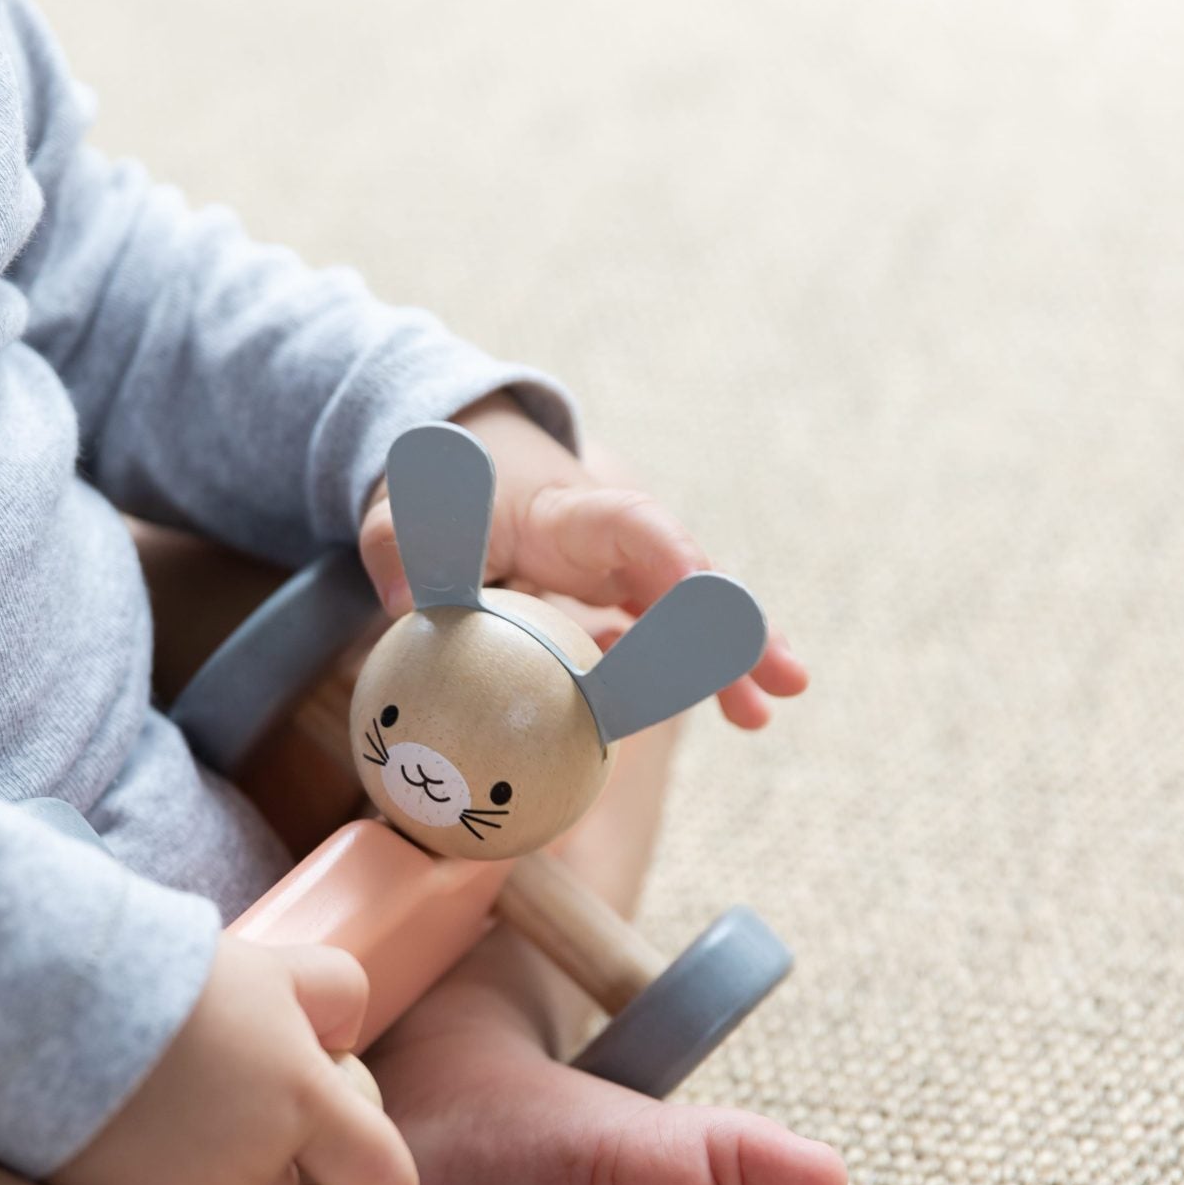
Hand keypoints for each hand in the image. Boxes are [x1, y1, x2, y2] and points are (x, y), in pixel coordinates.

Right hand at [47, 933, 417, 1184]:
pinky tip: (118, 1164)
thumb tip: (344, 1040)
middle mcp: (250, 1168)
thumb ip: (332, 994)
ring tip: (159, 1137)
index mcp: (300, 1101)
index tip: (371, 1183)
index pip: (382, 1179)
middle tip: (211, 1105)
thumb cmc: (162, 974)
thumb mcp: (270, 965)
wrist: (43, 995)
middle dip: (262, 1164)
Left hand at [358, 394, 809, 728]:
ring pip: (690, 617)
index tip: (707, 604)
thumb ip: (399, 546)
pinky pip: (666, 641)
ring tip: (761, 712)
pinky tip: (730, 709)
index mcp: (571, 514)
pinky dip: (695, 675)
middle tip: (783, 679)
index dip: (674, 564)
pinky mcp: (622, 606)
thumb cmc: (443, 494)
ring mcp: (626, 576)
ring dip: (731, 661)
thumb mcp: (403, 513)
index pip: (636, 529)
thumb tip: (407, 605)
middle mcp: (616, 542)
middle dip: (737, 628)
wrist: (471, 472)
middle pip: (687, 581)